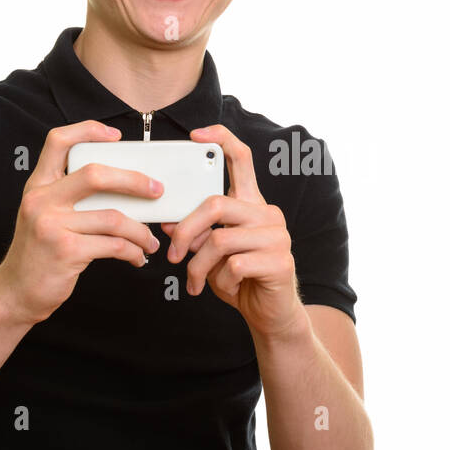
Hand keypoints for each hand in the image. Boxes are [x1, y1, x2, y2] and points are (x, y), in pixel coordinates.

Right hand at [0, 120, 162, 325]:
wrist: (15, 293)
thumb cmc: (40, 253)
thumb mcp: (45, 216)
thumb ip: (72, 198)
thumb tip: (124, 188)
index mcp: (38, 186)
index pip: (58, 142)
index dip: (88, 130)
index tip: (116, 136)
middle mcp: (41, 200)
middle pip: (96, 174)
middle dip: (134, 180)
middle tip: (156, 191)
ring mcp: (51, 225)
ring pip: (113, 217)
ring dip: (140, 230)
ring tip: (149, 240)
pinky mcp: (65, 250)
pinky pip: (114, 245)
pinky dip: (133, 251)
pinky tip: (138, 256)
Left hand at [161, 124, 301, 337]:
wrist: (271, 314)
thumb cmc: (241, 279)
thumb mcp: (211, 254)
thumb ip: (196, 234)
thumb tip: (167, 223)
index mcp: (251, 204)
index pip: (241, 159)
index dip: (220, 139)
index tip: (195, 135)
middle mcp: (267, 213)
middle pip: (215, 203)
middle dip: (185, 231)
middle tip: (173, 255)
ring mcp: (277, 236)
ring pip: (220, 239)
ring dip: (198, 266)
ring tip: (194, 282)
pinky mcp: (281, 261)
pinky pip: (234, 265)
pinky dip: (219, 281)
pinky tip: (225, 288)